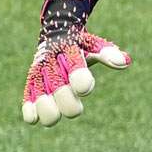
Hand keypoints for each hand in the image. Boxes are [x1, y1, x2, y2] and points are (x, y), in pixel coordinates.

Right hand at [21, 0, 130, 126]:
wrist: (56, 34)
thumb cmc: (81, 46)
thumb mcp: (95, 45)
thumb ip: (108, 54)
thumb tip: (125, 62)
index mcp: (70, 51)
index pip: (76, 67)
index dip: (81, 80)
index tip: (85, 89)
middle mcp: (52, 62)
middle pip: (59, 90)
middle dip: (70, 105)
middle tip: (77, 109)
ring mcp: (39, 73)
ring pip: (41, 100)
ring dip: (51, 112)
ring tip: (57, 113)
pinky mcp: (30, 83)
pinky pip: (26, 100)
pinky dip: (31, 113)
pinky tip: (37, 117)